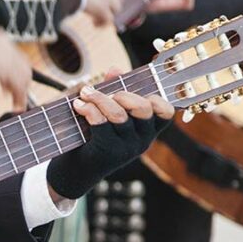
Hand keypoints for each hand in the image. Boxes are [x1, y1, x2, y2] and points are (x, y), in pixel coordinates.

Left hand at [47, 83, 173, 199]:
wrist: (76, 172)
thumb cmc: (95, 138)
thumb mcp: (108, 115)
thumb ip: (114, 91)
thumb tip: (115, 69)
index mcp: (147, 131)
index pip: (166, 114)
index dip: (157, 98)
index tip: (138, 91)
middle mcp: (142, 142)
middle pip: (144, 109)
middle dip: (123, 93)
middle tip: (107, 93)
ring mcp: (126, 149)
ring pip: (119, 114)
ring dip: (99, 98)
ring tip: (85, 93)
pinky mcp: (107, 152)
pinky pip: (100, 122)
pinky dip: (88, 108)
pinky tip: (78, 105)